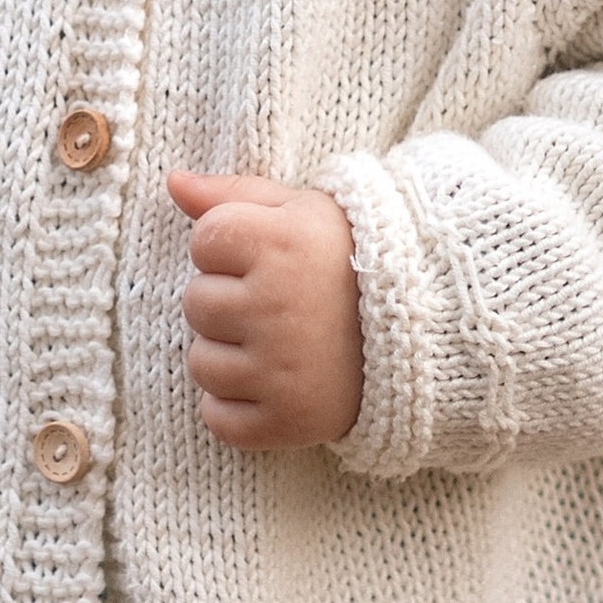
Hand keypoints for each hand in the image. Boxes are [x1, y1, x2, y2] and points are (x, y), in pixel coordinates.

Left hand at [168, 169, 362, 449]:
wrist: (429, 334)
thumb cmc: (357, 262)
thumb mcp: (303, 212)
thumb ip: (233, 194)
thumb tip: (173, 181)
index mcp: (282, 245)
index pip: (204, 239)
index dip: (232, 247)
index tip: (271, 257)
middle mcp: (277, 306)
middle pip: (196, 303)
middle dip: (229, 300)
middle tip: (281, 303)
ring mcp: (281, 370)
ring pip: (202, 363)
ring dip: (231, 356)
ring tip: (281, 344)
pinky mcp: (287, 421)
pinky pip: (219, 419)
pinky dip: (238, 408)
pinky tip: (276, 384)